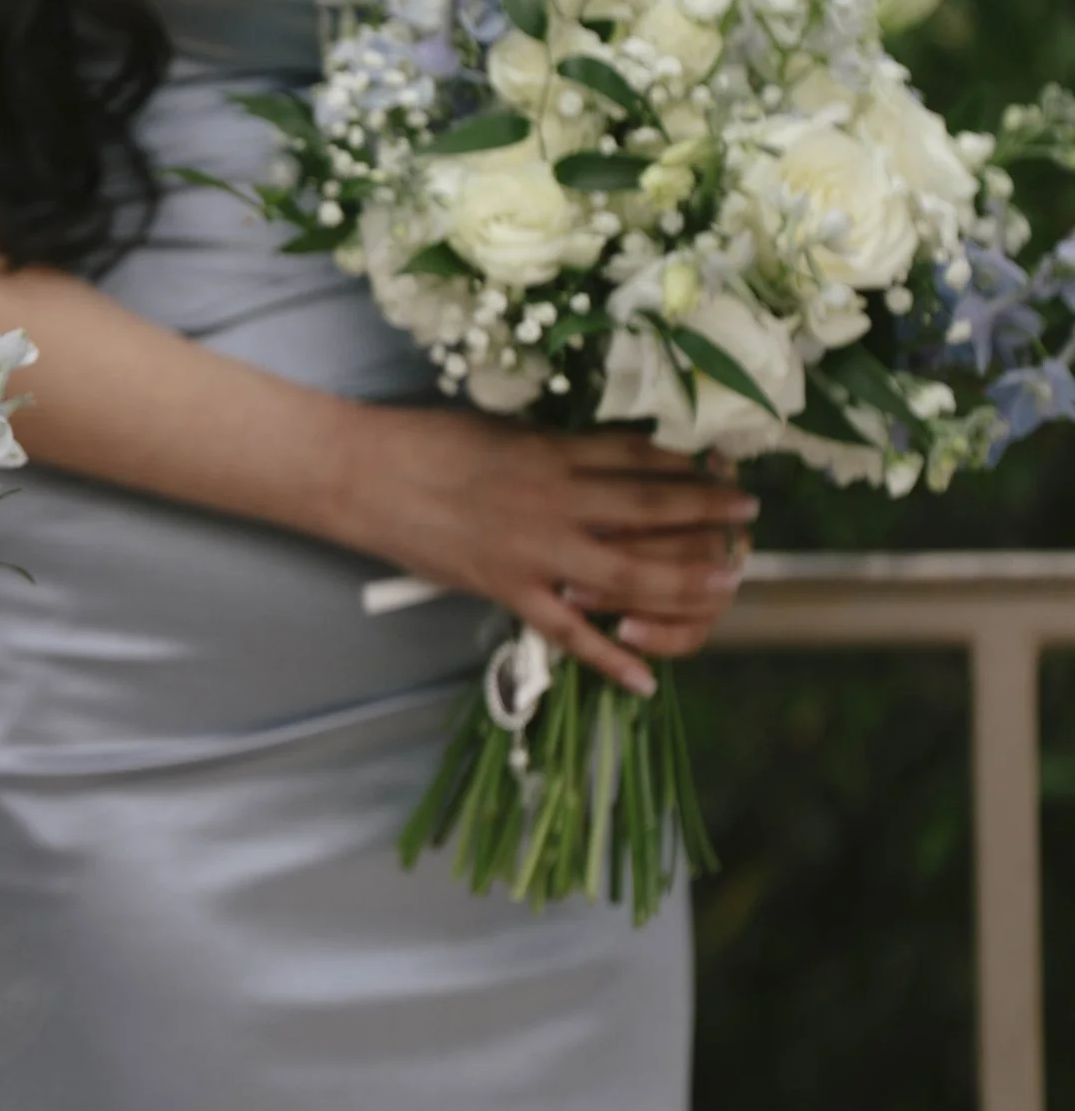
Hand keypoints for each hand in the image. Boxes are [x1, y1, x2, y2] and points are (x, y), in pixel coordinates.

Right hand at [341, 408, 756, 692]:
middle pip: (655, 513)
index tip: (723, 466)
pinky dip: (611, 660)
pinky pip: (570, 633)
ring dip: (687, 582)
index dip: (690, 466)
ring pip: (631, 575)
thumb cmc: (426, 441)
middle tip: (747, 520)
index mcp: (555, 454)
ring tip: (725, 584)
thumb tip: (603, 460)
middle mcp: (558, 503)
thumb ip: (557, 449)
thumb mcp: (504, 430)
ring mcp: (535, 552)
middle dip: (708, 517)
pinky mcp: (508, 591)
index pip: (642, 459)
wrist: (364, 475)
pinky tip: (648, 680)